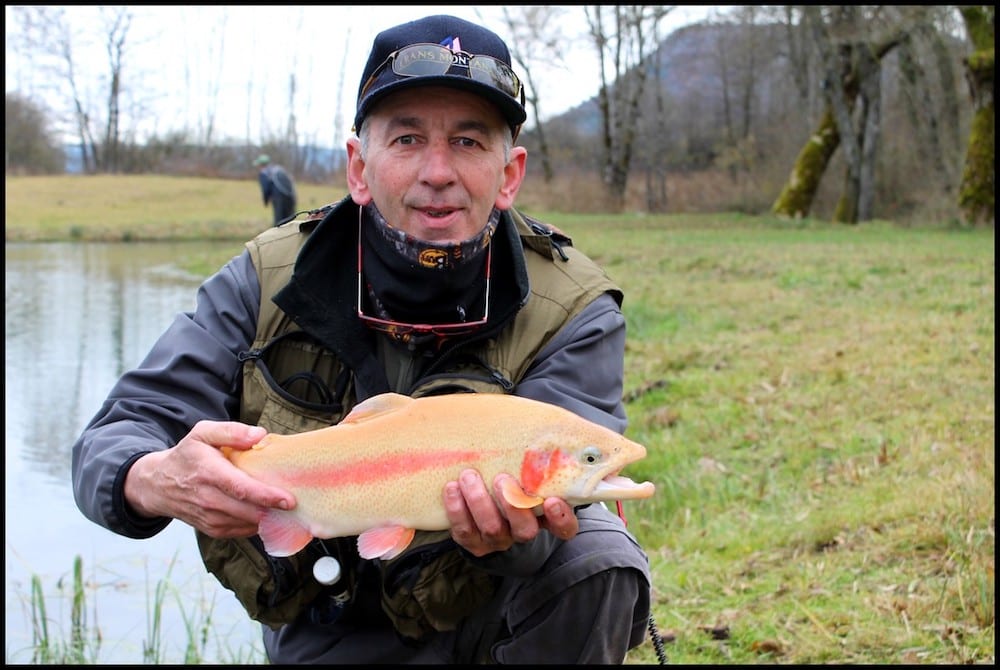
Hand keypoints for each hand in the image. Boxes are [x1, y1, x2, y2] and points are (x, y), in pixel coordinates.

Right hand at [123, 420, 295, 537]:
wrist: (159, 486)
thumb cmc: (187, 455)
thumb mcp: (203, 433)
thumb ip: (230, 431)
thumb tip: (259, 434)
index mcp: (208, 472)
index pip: (240, 488)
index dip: (266, 496)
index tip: (288, 500)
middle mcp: (207, 499)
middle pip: (246, 510)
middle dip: (274, 510)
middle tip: (298, 504)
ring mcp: (209, 518)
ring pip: (246, 523)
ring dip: (268, 519)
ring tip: (287, 509)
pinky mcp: (212, 529)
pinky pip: (241, 531)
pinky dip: (257, 524)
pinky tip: (269, 513)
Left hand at [443, 469, 578, 557]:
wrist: (482, 499)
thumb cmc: (512, 475)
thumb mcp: (526, 469)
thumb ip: (535, 458)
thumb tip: (540, 421)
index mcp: (545, 516)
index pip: (565, 527)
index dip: (561, 518)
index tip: (552, 501)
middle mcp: (523, 531)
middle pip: (525, 529)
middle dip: (511, 504)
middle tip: (501, 478)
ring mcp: (498, 540)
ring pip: (492, 529)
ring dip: (479, 501)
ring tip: (469, 475)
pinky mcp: (473, 542)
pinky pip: (464, 531)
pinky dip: (457, 509)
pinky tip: (452, 488)